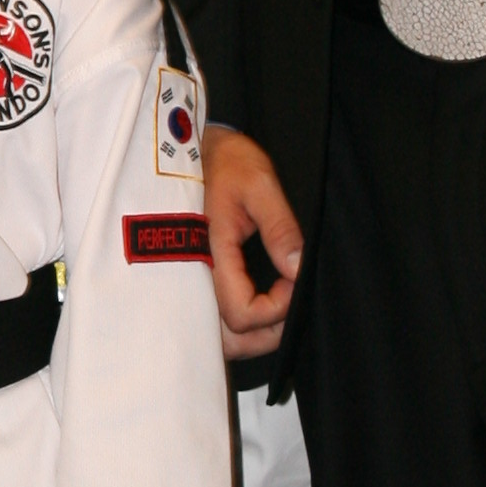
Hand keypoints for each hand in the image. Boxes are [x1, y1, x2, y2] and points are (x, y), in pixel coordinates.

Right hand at [204, 124, 301, 358]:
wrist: (191, 147)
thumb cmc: (225, 161)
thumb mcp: (259, 183)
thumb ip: (280, 227)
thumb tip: (297, 269)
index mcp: (208, 253)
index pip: (242, 313)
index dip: (278, 308)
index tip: (294, 279)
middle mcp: (193, 275)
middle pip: (228, 340)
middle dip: (268, 333)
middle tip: (290, 303)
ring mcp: (188, 280)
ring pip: (217, 339)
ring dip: (251, 336)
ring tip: (277, 310)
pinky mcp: (190, 279)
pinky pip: (210, 324)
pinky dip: (235, 329)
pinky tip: (256, 309)